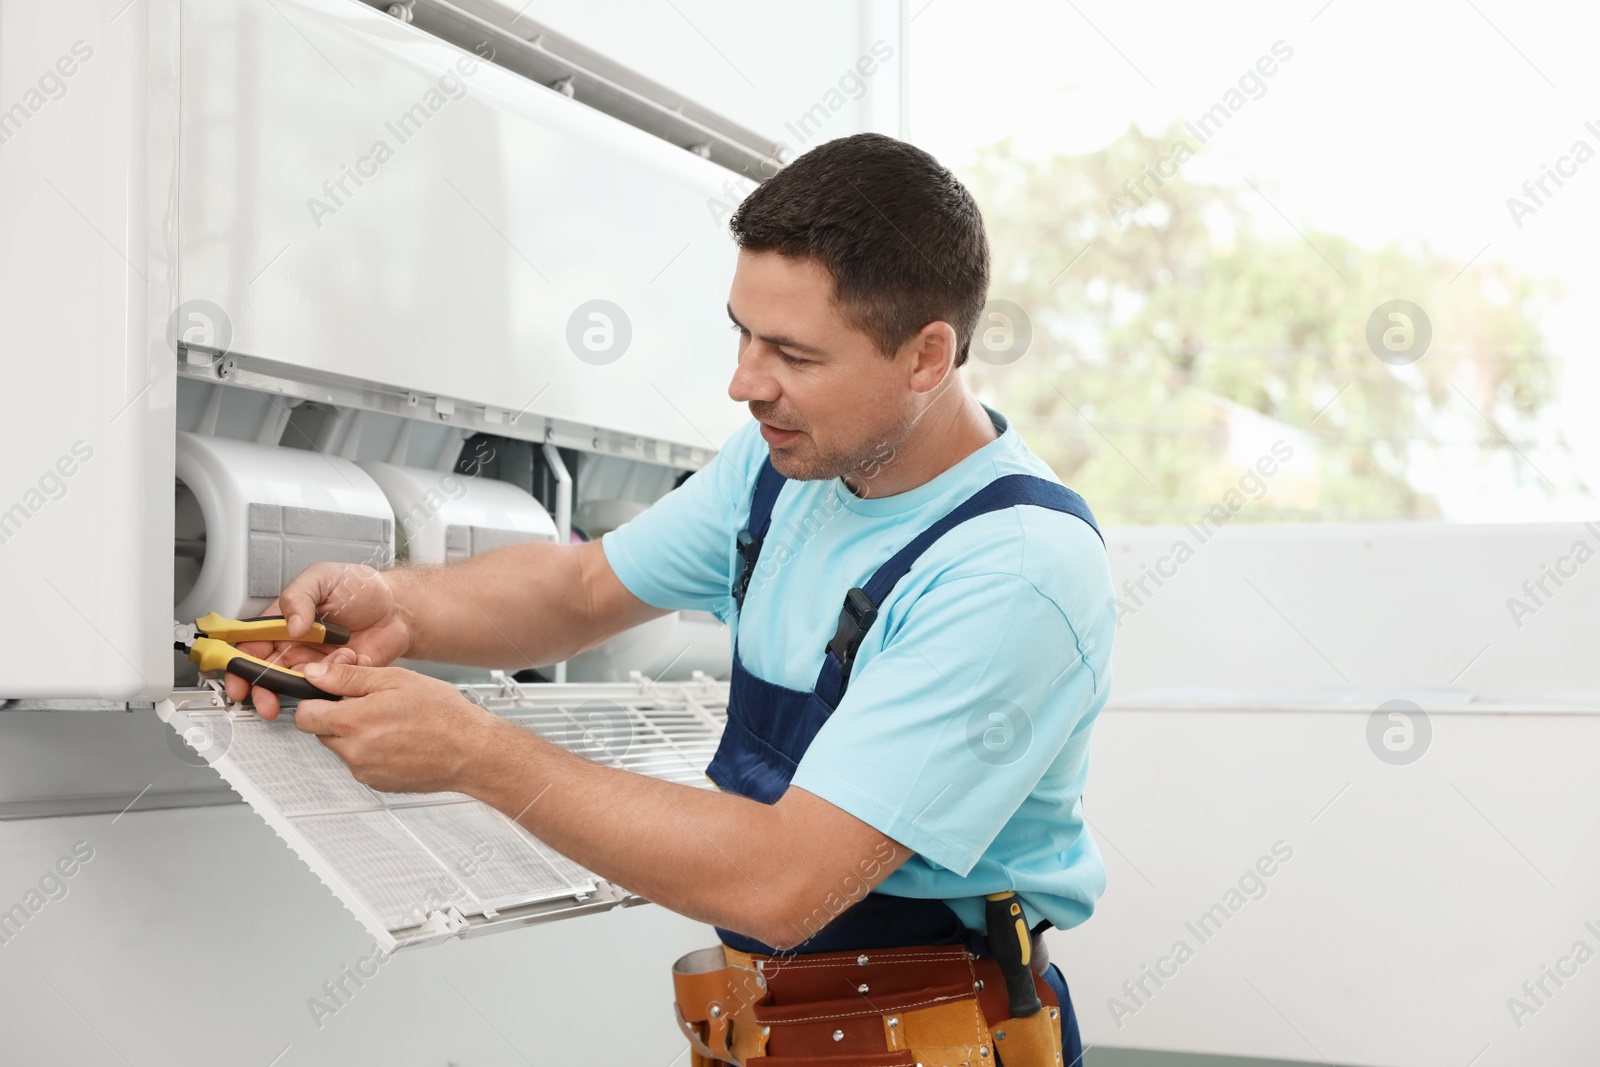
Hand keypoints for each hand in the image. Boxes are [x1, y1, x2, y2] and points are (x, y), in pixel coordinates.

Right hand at [223, 562, 413, 718]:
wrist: (398, 605)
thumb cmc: (360, 587)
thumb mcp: (322, 578)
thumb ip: (299, 597)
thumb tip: (290, 625)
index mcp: (284, 622)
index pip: (251, 646)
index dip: (239, 664)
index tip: (237, 680)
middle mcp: (296, 646)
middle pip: (267, 675)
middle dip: (262, 692)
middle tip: (266, 702)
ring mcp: (317, 664)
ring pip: (297, 686)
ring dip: (308, 683)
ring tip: (332, 662)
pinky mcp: (339, 677)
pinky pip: (330, 688)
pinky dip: (339, 679)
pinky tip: (354, 657)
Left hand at [291, 660, 519, 793]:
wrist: (471, 751)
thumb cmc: (442, 714)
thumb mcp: (395, 679)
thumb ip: (349, 677)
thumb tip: (315, 675)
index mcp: (354, 722)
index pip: (304, 715)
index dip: (315, 700)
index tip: (330, 695)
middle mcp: (354, 752)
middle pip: (322, 732)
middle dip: (337, 717)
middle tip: (370, 705)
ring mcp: (365, 771)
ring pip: (342, 748)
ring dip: (355, 735)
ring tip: (391, 723)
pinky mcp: (377, 784)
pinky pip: (361, 763)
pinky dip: (372, 751)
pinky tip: (398, 740)